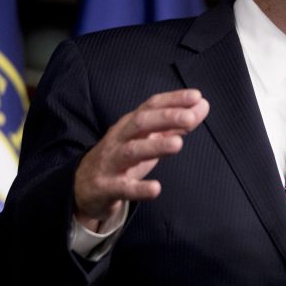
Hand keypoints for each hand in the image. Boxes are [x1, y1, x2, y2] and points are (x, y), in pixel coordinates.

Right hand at [73, 89, 209, 229]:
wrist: (83, 187)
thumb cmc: (122, 158)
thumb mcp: (148, 139)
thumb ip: (175, 124)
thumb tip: (202, 105)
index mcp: (130, 126)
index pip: (151, 106)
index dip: (172, 100)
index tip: (196, 96)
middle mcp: (120, 139)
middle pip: (141, 123)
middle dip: (165, 118)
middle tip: (190, 116)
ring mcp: (111, 162)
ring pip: (132, 151)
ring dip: (155, 146)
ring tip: (178, 144)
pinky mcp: (105, 187)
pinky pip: (122, 187)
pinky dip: (139, 188)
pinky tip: (156, 188)